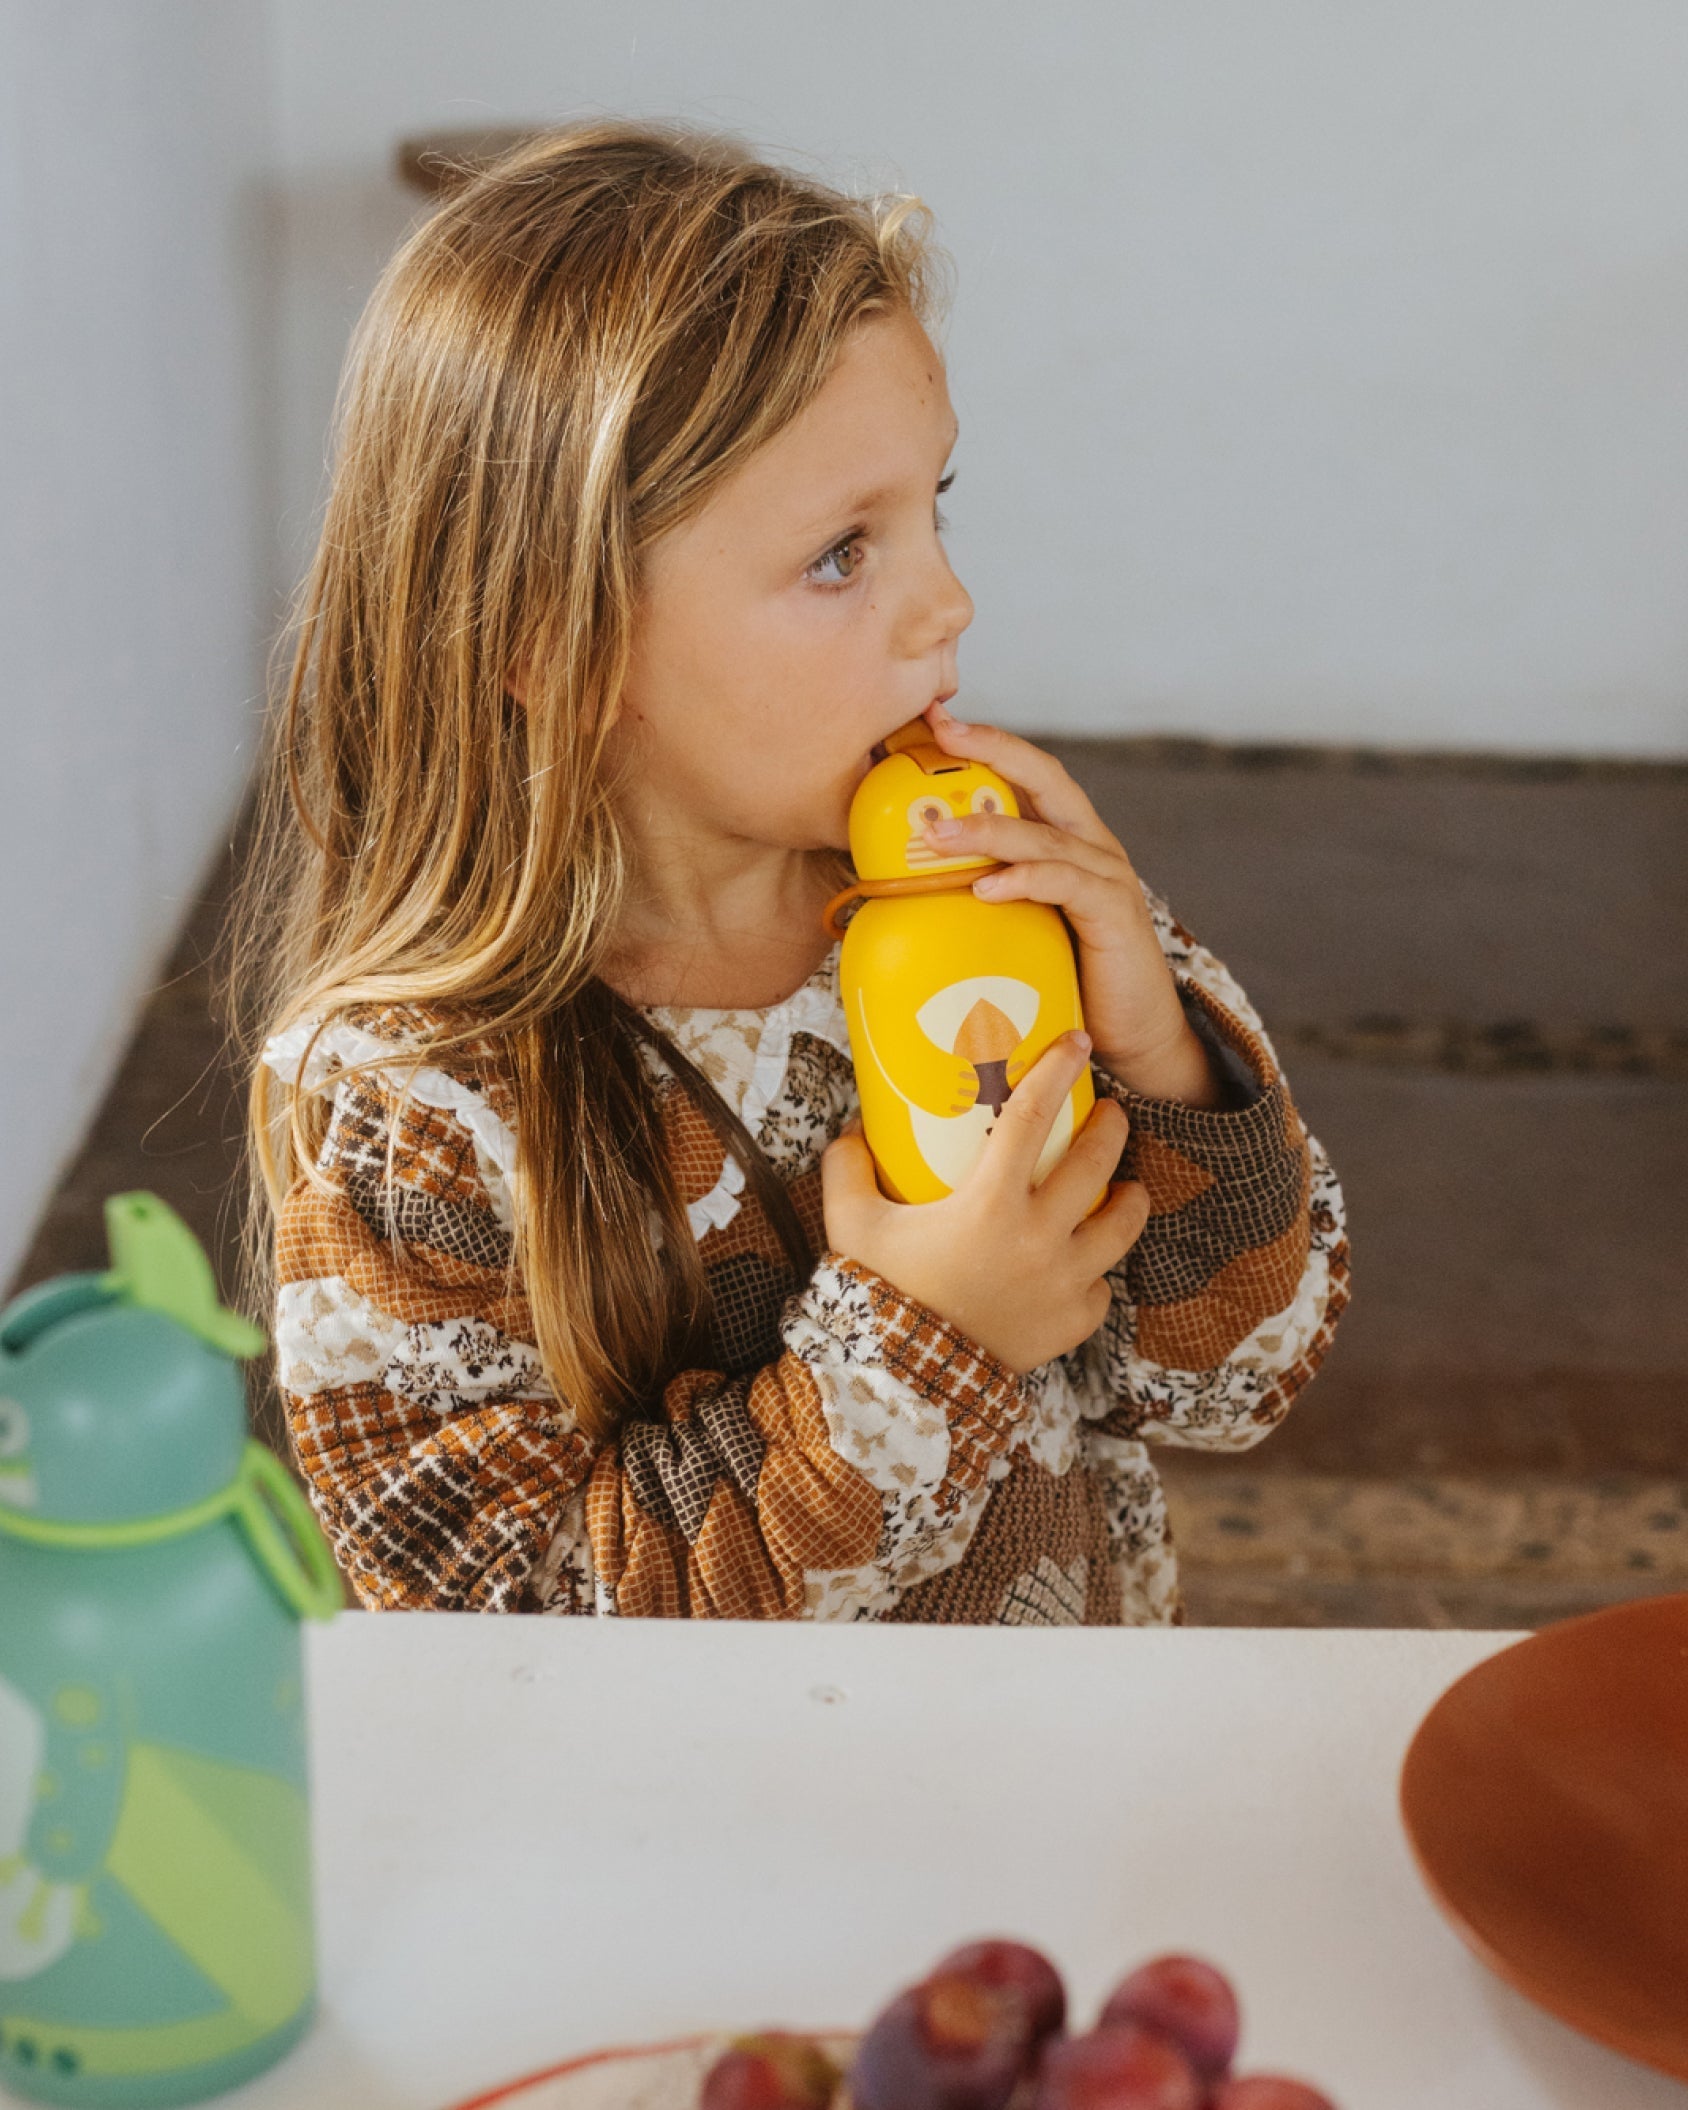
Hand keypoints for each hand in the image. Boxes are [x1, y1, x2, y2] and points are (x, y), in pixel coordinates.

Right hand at [822, 1030, 1150, 1374]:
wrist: (904, 1382)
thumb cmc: (879, 1294)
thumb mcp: (852, 1225)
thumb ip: (847, 1169)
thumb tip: (854, 1131)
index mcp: (990, 1202)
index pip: (1033, 1116)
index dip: (1058, 1071)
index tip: (1078, 1042)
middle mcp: (1039, 1237)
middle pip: (1096, 1164)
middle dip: (1112, 1128)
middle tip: (1110, 1112)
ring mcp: (1063, 1282)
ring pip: (1122, 1226)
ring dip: (1130, 1198)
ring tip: (1128, 1187)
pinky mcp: (1072, 1322)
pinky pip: (1100, 1289)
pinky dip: (1094, 1273)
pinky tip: (1084, 1265)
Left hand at [916, 699, 1222, 1105]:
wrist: (1130, 1036)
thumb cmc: (1067, 975)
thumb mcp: (1016, 921)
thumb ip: (980, 889)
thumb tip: (903, 880)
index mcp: (1065, 838)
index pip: (1026, 774)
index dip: (985, 742)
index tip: (932, 720)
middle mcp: (1090, 846)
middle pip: (1044, 777)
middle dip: (992, 749)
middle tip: (940, 733)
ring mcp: (1106, 877)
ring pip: (1045, 835)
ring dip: (988, 829)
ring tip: (937, 832)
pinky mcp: (1114, 915)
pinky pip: (1066, 885)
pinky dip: (1024, 880)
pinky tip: (985, 888)